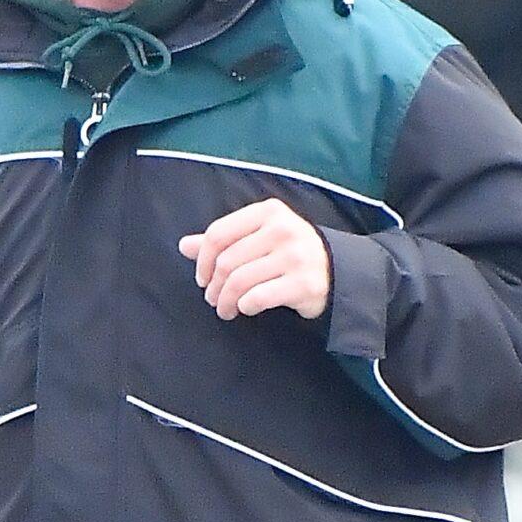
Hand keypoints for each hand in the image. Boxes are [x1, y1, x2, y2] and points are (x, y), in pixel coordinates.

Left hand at [178, 198, 330, 320]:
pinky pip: (259, 298)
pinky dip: (246, 306)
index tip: (202, 278)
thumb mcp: (258, 237)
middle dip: (214, 286)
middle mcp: (283, 230)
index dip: (203, 260)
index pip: (219, 234)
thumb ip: (222, 241)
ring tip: (225, 309)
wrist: (337, 271)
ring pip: (240, 281)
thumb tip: (184, 246)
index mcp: (268, 212)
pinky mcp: (303, 283)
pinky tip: (246, 309)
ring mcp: (295, 256)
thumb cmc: (289, 253)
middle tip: (213, 299)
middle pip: (227, 261)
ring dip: (226, 301)